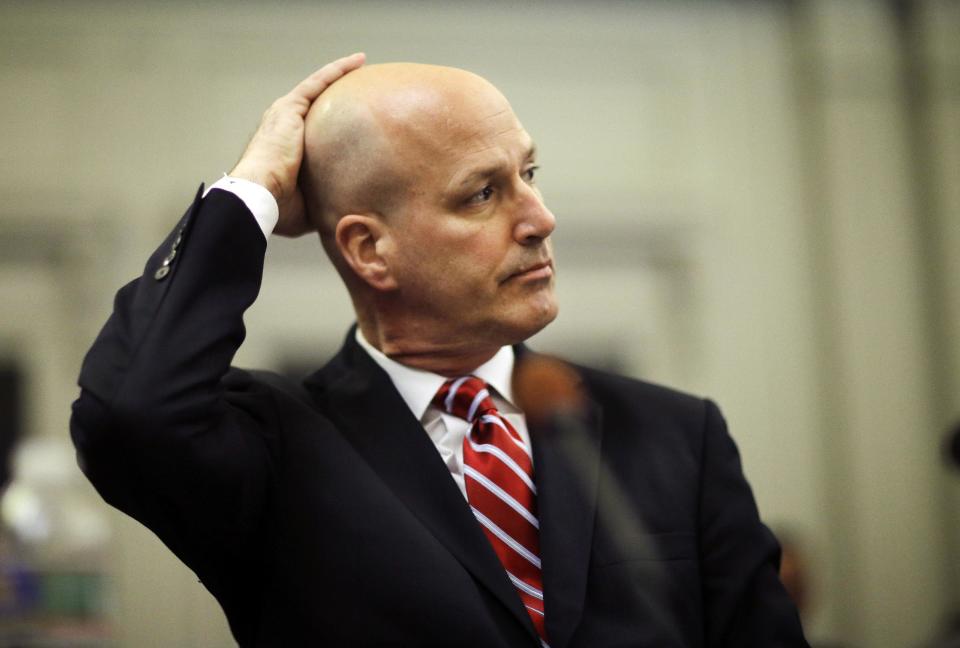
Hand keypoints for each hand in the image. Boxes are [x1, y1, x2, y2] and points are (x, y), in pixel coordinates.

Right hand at [230, 52, 365, 236]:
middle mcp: (281, 126)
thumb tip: (347, 209)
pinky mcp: (290, 109)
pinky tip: (357, 61)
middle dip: (335, 96)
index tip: (349, 120)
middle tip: (360, 90)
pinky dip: (337, 71)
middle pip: (314, 105)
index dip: (329, 123)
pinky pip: (318, 83)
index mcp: (283, 149)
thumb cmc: (279, 207)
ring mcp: (284, 115)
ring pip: (318, 88)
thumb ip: (326, 198)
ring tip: (361, 64)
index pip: (311, 131)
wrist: (261, 197)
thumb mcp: (309, 202)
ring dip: (338, 75)